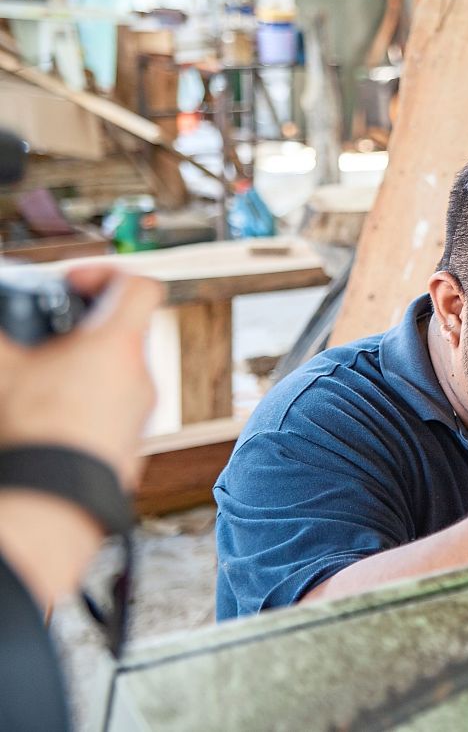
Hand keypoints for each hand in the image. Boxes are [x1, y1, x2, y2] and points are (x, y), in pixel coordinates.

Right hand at [0, 266, 162, 488]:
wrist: (53, 506)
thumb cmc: (33, 433)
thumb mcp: (2, 370)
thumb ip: (3, 339)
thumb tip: (2, 330)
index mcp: (118, 346)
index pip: (140, 287)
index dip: (108, 274)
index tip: (74, 284)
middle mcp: (141, 377)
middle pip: (122, 333)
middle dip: (82, 332)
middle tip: (44, 343)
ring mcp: (141, 415)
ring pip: (116, 375)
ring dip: (83, 371)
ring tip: (40, 385)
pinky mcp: (132, 447)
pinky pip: (113, 412)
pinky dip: (87, 406)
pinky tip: (51, 420)